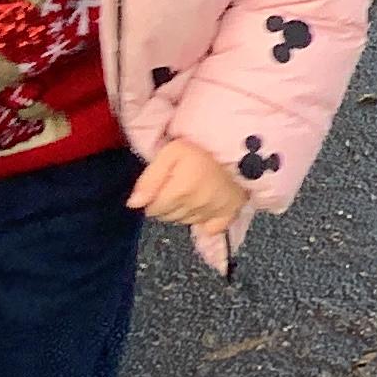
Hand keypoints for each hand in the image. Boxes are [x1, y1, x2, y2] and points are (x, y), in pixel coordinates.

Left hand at [130, 138, 250, 231]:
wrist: (242, 146)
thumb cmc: (203, 147)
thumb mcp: (170, 152)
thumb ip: (149, 178)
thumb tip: (134, 204)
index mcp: (180, 191)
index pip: (151, 209)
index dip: (153, 195)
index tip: (163, 182)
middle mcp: (196, 206)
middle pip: (167, 217)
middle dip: (166, 203)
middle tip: (177, 183)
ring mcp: (213, 213)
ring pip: (184, 221)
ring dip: (183, 209)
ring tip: (192, 189)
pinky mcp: (228, 215)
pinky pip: (209, 229)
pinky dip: (204, 220)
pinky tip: (205, 206)